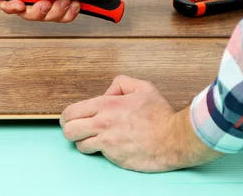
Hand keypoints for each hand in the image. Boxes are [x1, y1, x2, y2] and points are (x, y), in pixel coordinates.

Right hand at [0, 0, 153, 22]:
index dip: (8, 5)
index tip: (17, 6)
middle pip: (24, 12)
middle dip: (38, 11)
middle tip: (46, 3)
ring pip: (43, 17)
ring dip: (56, 11)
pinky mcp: (61, 3)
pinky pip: (58, 18)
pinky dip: (67, 13)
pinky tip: (74, 2)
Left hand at [60, 75, 222, 171]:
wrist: (174, 139)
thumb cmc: (160, 115)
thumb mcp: (142, 87)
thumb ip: (120, 84)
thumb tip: (107, 93)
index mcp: (105, 105)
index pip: (71, 112)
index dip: (68, 116)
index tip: (72, 118)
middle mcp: (102, 124)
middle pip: (69, 131)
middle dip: (70, 129)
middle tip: (78, 129)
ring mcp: (107, 143)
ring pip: (80, 146)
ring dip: (84, 142)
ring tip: (95, 139)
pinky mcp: (114, 158)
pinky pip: (97, 155)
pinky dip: (100, 152)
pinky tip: (110, 146)